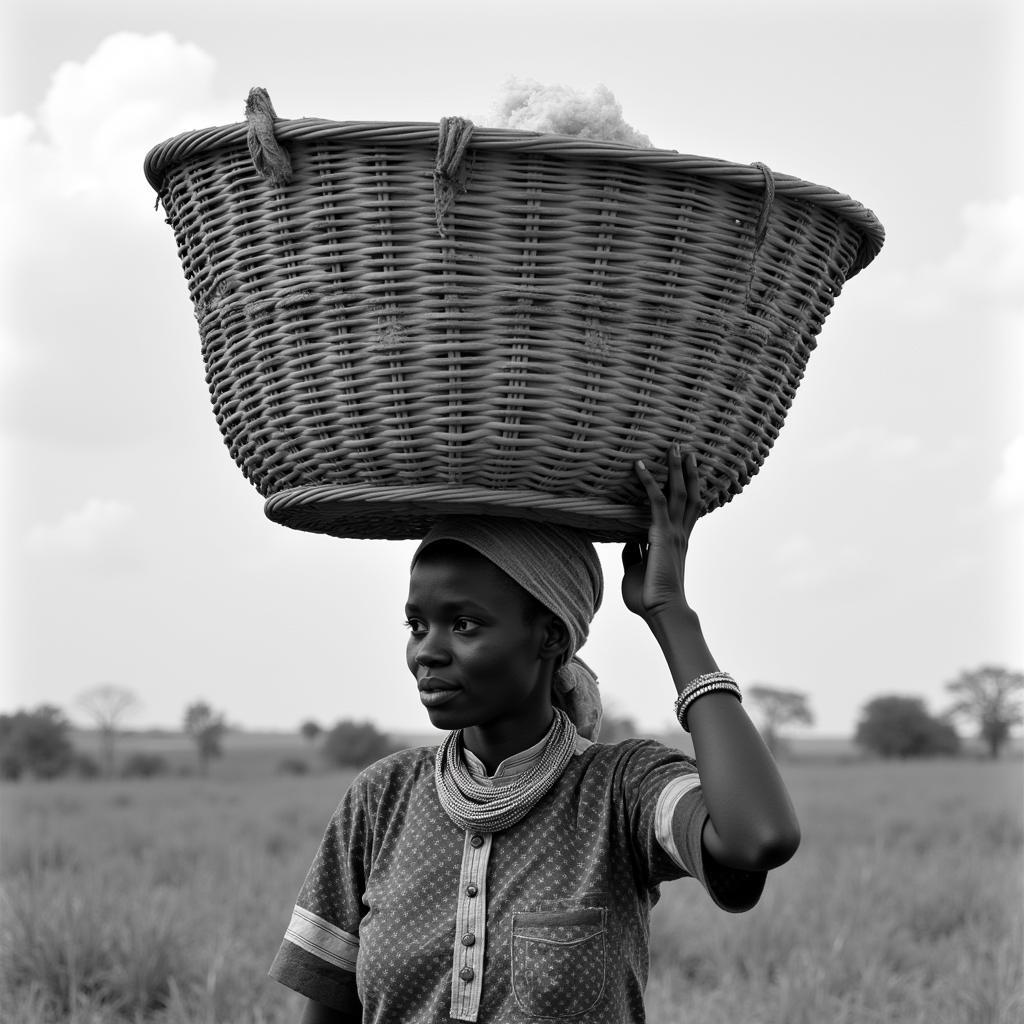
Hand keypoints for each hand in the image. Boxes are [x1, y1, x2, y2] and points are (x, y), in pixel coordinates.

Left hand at [621, 446, 702, 619]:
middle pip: (690, 495)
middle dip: (688, 472)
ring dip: (677, 469)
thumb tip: (628, 543)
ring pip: (680, 493)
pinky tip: (640, 465)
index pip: (687, 510)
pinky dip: (649, 481)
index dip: (690, 489)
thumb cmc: (648, 597)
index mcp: (676, 543)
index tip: (689, 471)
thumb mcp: (636, 571)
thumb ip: (634, 555)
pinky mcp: (662, 535)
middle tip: (687, 450)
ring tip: (676, 446)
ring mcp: (674, 533)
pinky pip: (657, 501)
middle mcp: (680, 534)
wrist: (660, 611)